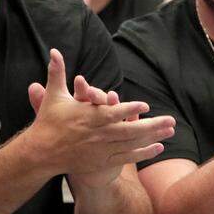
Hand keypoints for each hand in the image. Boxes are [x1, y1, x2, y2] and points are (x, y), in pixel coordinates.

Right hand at [26, 49, 173, 186]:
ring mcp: (101, 149)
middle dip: (152, 125)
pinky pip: (127, 157)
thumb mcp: (53, 96)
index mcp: (89, 117)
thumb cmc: (48, 122)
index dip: (129, 109)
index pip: (112, 112)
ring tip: (171, 131)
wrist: (41, 153)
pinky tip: (158, 147)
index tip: (146, 106)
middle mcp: (98, 134)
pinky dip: (143, 153)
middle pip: (129, 130)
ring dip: (153, 137)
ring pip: (132, 144)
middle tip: (171, 121)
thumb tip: (53, 51)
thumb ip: (57, 73)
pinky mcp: (101, 161)